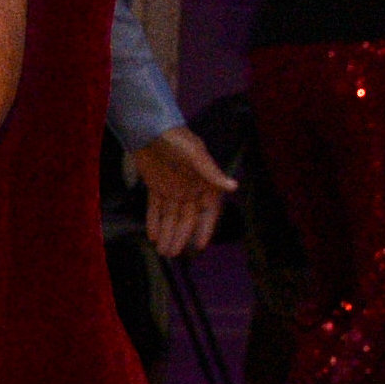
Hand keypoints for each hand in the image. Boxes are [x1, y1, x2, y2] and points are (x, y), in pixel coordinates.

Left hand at [135, 125, 235, 259]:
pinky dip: (154, 221)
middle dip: (179, 237)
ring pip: (171, 216)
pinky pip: (156, 208)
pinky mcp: (156, 186)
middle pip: (186, 219)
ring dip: (167, 233)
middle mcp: (191, 189)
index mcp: (205, 183)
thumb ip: (212, 173)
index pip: (208, 212)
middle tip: (172, 254)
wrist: (151, 129)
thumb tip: (233, 186)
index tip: (199, 246)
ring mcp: (173, 188)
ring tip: (162, 251)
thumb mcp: (196, 156)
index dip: (204, 229)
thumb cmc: (178, 140)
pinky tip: (152, 235)